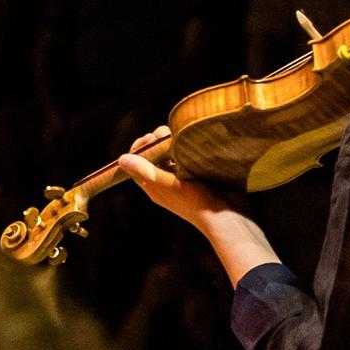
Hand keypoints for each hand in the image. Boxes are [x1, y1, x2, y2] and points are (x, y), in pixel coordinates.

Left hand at [118, 126, 281, 286]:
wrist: (227, 217)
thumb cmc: (196, 202)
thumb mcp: (168, 184)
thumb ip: (146, 171)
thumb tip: (121, 159)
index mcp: (154, 187)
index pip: (136, 164)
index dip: (139, 148)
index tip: (149, 137)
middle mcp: (166, 183)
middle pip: (153, 157)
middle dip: (155, 141)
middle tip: (165, 132)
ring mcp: (183, 180)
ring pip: (171, 155)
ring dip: (171, 143)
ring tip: (177, 134)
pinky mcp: (199, 176)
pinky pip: (188, 158)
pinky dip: (187, 148)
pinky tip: (193, 140)